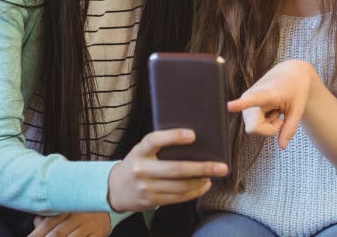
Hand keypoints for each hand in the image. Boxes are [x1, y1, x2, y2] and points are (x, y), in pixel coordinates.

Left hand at [28, 212, 108, 236]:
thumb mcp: (65, 206)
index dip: (37, 234)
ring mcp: (89, 225)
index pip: (48, 223)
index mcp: (68, 206)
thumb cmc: (80, 207)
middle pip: (58, 233)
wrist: (109, 200)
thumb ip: (48, 214)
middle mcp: (78, 215)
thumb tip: (36, 222)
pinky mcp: (98, 234)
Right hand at [106, 128, 227, 212]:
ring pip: (180, 186)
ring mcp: (146, 187)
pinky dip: (194, 192)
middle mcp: (141, 169)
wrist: (115, 189)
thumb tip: (192, 139)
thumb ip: (159, 146)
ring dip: (201, 181)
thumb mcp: (142, 150)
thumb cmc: (137, 163)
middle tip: (221, 166)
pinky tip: (203, 186)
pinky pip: (177, 197)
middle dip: (202, 168)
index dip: (173, 137)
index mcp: (139, 151)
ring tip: (214, 175)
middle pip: (176, 169)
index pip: (154, 140)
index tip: (193, 135)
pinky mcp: (151, 201)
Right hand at [226, 60, 317, 148]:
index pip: (253, 99)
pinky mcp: (244, 108)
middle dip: (270, 129)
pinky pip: (255, 127)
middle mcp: (250, 96)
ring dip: (269, 124)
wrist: (290, 74)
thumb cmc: (295, 89)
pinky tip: (270, 110)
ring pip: (255, 129)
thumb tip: (282, 146)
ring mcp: (245, 103)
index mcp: (267, 93)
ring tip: (275, 108)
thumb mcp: (299, 108)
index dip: (240, 104)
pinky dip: (266, 123)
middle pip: (255, 128)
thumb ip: (290, 127)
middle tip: (281, 116)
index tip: (229, 106)